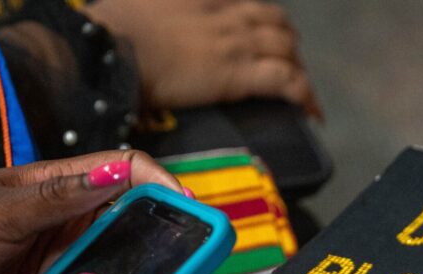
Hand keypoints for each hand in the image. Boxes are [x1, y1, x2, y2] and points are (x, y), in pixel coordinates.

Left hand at [0, 150, 181, 273]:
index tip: (189, 204)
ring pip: (122, 265)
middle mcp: (67, 226)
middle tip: (203, 250)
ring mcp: (63, 268)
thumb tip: (122, 173)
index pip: (121, 172)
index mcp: (53, 188)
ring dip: (151, 272)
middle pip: (132, 220)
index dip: (160, 182)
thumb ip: (56, 198)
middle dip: (170, 229)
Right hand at [84, 0, 321, 117]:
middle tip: (288, 67)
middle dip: (286, 43)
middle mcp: (223, 13)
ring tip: (303, 94)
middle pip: (274, 22)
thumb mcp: (130, 4)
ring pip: (286, 48)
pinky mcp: (238, 73)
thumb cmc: (108, 33)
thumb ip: (146, 10)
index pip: (243, 2)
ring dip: (298, 69)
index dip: (259, 19)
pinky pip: (288, 81)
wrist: (109, 51)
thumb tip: (138, 21)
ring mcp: (234, 42)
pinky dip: (306, 96)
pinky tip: (314, 113)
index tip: (263, 34)